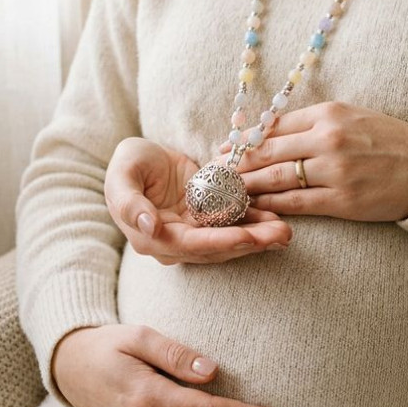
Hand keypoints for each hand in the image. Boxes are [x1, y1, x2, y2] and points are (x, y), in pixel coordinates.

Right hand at [104, 137, 292, 264]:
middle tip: (281, 235)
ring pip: (230, 241)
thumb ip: (128, 202)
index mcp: (152, 237)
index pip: (191, 245)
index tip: (247, 237)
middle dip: (250, 243)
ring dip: (259, 238)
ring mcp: (194, 233)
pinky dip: (256, 223)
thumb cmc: (128, 164)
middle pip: (217, 248)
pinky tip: (277, 220)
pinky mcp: (208, 221)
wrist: (142, 158)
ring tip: (286, 232)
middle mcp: (175, 242)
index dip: (221, 242)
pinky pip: (235, 224)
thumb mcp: (122, 174)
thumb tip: (148, 227)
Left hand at [222, 102, 407, 221]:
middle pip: (267, 152)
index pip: (273, 126)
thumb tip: (271, 132)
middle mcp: (329, 139)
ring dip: (247, 186)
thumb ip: (314, 123)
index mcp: (329, 114)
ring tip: (227, 193)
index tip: (224, 149)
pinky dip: (272, 205)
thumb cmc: (391, 141)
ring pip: (276, 179)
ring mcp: (335, 171)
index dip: (243, 140)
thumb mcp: (353, 117)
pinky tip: (256, 208)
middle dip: (236, 164)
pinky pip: (296, 203)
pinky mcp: (343, 200)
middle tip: (214, 174)